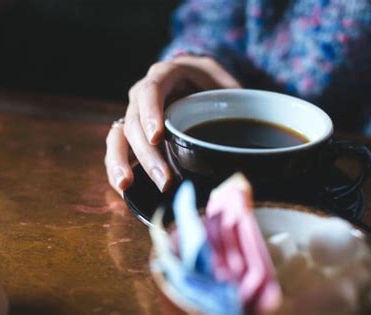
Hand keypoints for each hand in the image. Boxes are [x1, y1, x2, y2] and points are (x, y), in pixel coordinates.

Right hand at [105, 55, 241, 194]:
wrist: (201, 88)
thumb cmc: (215, 87)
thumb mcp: (228, 85)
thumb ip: (236, 99)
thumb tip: (254, 127)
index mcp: (165, 75)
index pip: (152, 89)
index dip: (151, 112)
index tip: (158, 137)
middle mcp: (143, 93)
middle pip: (134, 120)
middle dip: (146, 153)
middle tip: (163, 180)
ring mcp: (135, 114)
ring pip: (118, 136)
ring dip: (120, 161)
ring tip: (126, 185)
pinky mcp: (132, 134)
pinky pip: (117, 149)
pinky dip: (116, 167)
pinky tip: (123, 187)